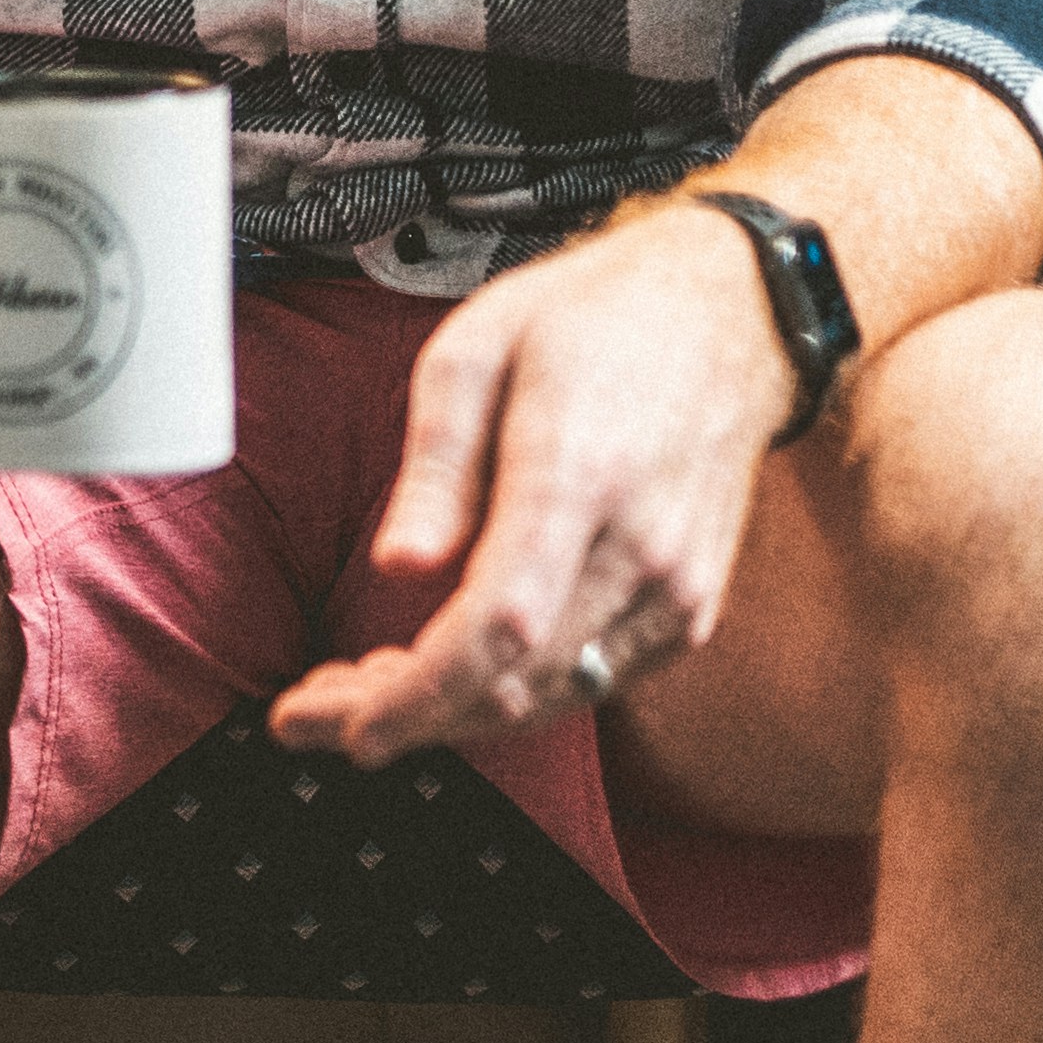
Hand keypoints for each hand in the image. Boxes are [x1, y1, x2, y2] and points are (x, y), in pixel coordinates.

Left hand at [269, 202, 797, 763]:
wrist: (724, 319)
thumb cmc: (593, 322)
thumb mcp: (473, 353)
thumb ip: (435, 469)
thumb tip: (399, 567)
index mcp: (578, 479)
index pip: (496, 629)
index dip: (415, 696)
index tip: (343, 723)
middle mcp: (642, 551)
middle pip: (516, 685)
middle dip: (406, 717)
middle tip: (318, 711)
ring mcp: (678, 590)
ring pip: (551, 698)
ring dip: (453, 714)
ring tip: (366, 688)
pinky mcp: (690, 609)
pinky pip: (592, 680)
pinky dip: (515, 694)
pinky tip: (453, 670)